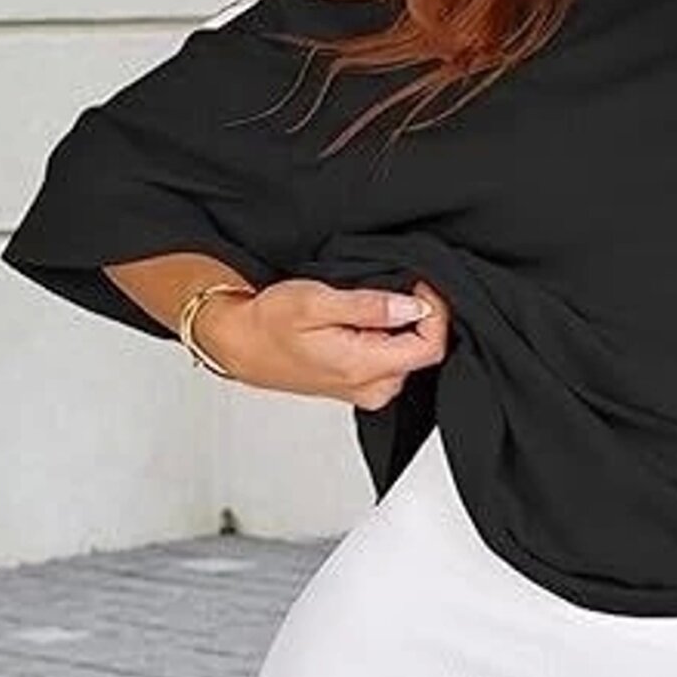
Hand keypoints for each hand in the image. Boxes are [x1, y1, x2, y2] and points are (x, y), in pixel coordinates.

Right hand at [196, 276, 450, 408]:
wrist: (241, 345)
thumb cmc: (269, 324)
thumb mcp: (318, 302)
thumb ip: (370, 306)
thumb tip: (414, 306)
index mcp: (363, 368)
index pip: (430, 348)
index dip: (435, 312)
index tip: (420, 285)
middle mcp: (371, 388)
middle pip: (423, 351)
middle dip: (417, 316)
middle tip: (393, 287)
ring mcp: (367, 391)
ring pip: (409, 355)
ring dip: (401, 325)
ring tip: (370, 304)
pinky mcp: (361, 386)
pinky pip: (392, 360)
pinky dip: (388, 337)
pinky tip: (363, 322)